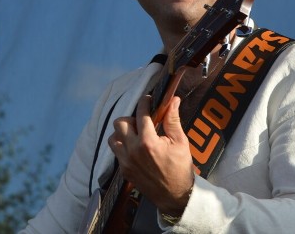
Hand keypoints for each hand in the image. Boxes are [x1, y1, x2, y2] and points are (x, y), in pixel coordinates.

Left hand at [108, 95, 194, 215]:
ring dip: (123, 133)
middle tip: (143, 122)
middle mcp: (133, 151)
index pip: (141, 114)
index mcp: (148, 142)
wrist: (174, 195)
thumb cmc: (180, 168)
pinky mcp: (124, 170)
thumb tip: (173, 100)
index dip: (145, 102)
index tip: (148, 99)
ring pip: (113, 137)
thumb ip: (173, 120)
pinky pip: (116, 152)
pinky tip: (136, 148)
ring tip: (137, 135)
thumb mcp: (180, 142)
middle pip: (120, 123)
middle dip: (131, 118)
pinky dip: (123, 146)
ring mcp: (126, 162)